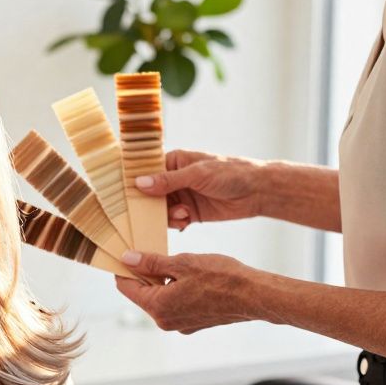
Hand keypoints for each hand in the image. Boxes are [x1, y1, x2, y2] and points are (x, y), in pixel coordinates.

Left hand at [114, 251, 261, 333]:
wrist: (255, 295)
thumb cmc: (221, 278)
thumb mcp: (181, 263)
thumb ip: (151, 262)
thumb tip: (127, 259)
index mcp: (158, 307)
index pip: (126, 287)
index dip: (123, 269)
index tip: (126, 254)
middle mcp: (165, 321)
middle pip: (142, 293)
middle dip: (144, 273)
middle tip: (152, 252)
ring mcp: (180, 324)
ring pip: (160, 298)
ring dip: (162, 280)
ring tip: (174, 263)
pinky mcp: (194, 322)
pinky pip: (175, 304)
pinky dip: (176, 289)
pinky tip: (189, 276)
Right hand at [133, 150, 265, 230]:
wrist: (258, 191)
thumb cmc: (230, 173)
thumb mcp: (197, 174)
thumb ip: (168, 180)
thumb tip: (140, 183)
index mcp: (174, 162)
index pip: (147, 171)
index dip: (136, 183)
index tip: (126, 195)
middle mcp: (174, 179)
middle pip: (150, 194)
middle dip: (151, 205)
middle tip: (153, 213)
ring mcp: (182, 196)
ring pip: (161, 209)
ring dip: (167, 215)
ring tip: (183, 214)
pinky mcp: (191, 212)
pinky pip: (174, 219)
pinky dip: (176, 222)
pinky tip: (185, 221)